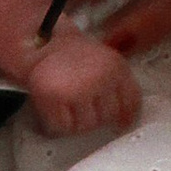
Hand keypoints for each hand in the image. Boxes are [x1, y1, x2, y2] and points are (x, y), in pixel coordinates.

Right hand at [22, 33, 140, 141]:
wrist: (39, 43)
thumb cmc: (71, 55)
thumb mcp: (104, 61)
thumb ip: (120, 87)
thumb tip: (126, 121)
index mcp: (116, 67)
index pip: (131, 103)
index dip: (125, 117)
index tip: (119, 124)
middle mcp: (100, 78)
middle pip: (107, 117)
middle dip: (96, 117)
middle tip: (83, 107)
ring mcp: (77, 88)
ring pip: (86, 126)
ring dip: (76, 123)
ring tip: (68, 108)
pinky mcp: (54, 97)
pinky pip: (63, 127)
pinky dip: (58, 124)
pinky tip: (56, 112)